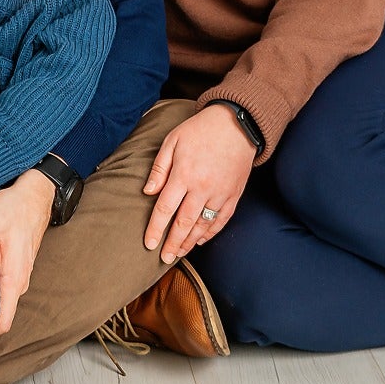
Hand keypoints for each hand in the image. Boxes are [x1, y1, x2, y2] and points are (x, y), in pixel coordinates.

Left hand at [143, 104, 256, 263]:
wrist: (237, 124)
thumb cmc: (200, 130)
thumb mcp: (173, 141)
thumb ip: (159, 168)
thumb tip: (148, 192)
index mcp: (184, 174)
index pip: (165, 209)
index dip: (156, 229)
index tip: (148, 244)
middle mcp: (202, 188)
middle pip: (184, 223)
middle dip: (172, 243)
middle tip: (164, 259)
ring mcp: (220, 194)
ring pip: (203, 226)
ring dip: (189, 242)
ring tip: (179, 253)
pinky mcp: (233, 196)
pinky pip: (221, 220)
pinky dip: (210, 233)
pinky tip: (200, 241)